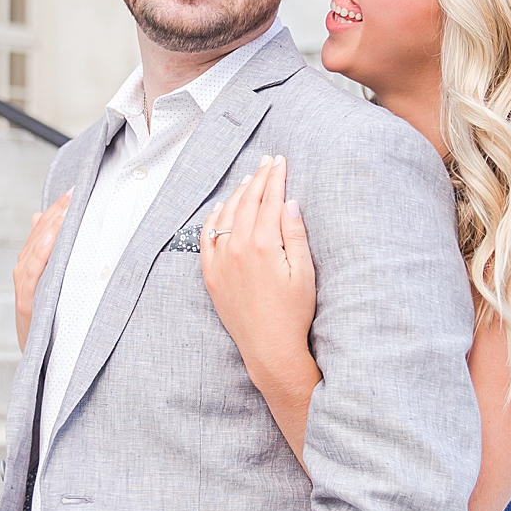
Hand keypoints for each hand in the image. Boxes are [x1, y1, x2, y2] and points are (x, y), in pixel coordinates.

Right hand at [14, 190, 71, 349]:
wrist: (39, 359)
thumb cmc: (48, 319)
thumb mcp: (48, 283)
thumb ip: (44, 252)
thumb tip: (38, 216)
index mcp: (32, 264)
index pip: (43, 228)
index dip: (58, 208)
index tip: (76, 190)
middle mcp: (24, 271)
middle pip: (39, 234)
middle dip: (58, 212)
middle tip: (76, 192)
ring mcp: (25, 287)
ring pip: (35, 249)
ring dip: (50, 227)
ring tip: (66, 208)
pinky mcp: (27, 303)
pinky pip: (33, 274)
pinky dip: (40, 254)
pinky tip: (50, 238)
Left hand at [200, 157, 317, 410]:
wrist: (269, 348)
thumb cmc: (293, 313)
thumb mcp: (304, 272)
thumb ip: (295, 234)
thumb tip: (289, 202)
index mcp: (263, 244)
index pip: (269, 199)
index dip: (276, 177)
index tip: (281, 161)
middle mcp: (237, 248)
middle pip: (247, 202)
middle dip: (258, 179)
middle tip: (267, 162)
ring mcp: (220, 261)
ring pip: (225, 215)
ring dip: (238, 194)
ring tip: (249, 180)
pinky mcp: (211, 275)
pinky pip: (207, 237)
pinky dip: (214, 218)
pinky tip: (221, 209)